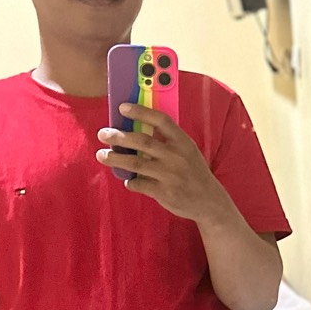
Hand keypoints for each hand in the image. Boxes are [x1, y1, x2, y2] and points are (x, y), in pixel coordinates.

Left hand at [97, 103, 226, 221]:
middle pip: (142, 141)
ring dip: (115, 158)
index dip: (141, 112)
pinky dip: (130, 181)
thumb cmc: (193, 172)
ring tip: (101, 155)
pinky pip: (139, 184)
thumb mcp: (187, 151)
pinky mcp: (165, 192)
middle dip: (119, 136)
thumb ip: (168, 140)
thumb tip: (136, 128)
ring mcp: (170, 175)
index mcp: (183, 142)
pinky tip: (127, 179)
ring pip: (136, 163)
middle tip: (103, 133)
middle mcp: (177, 156)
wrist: (209, 201)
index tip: (123, 108)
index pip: (161, 120)